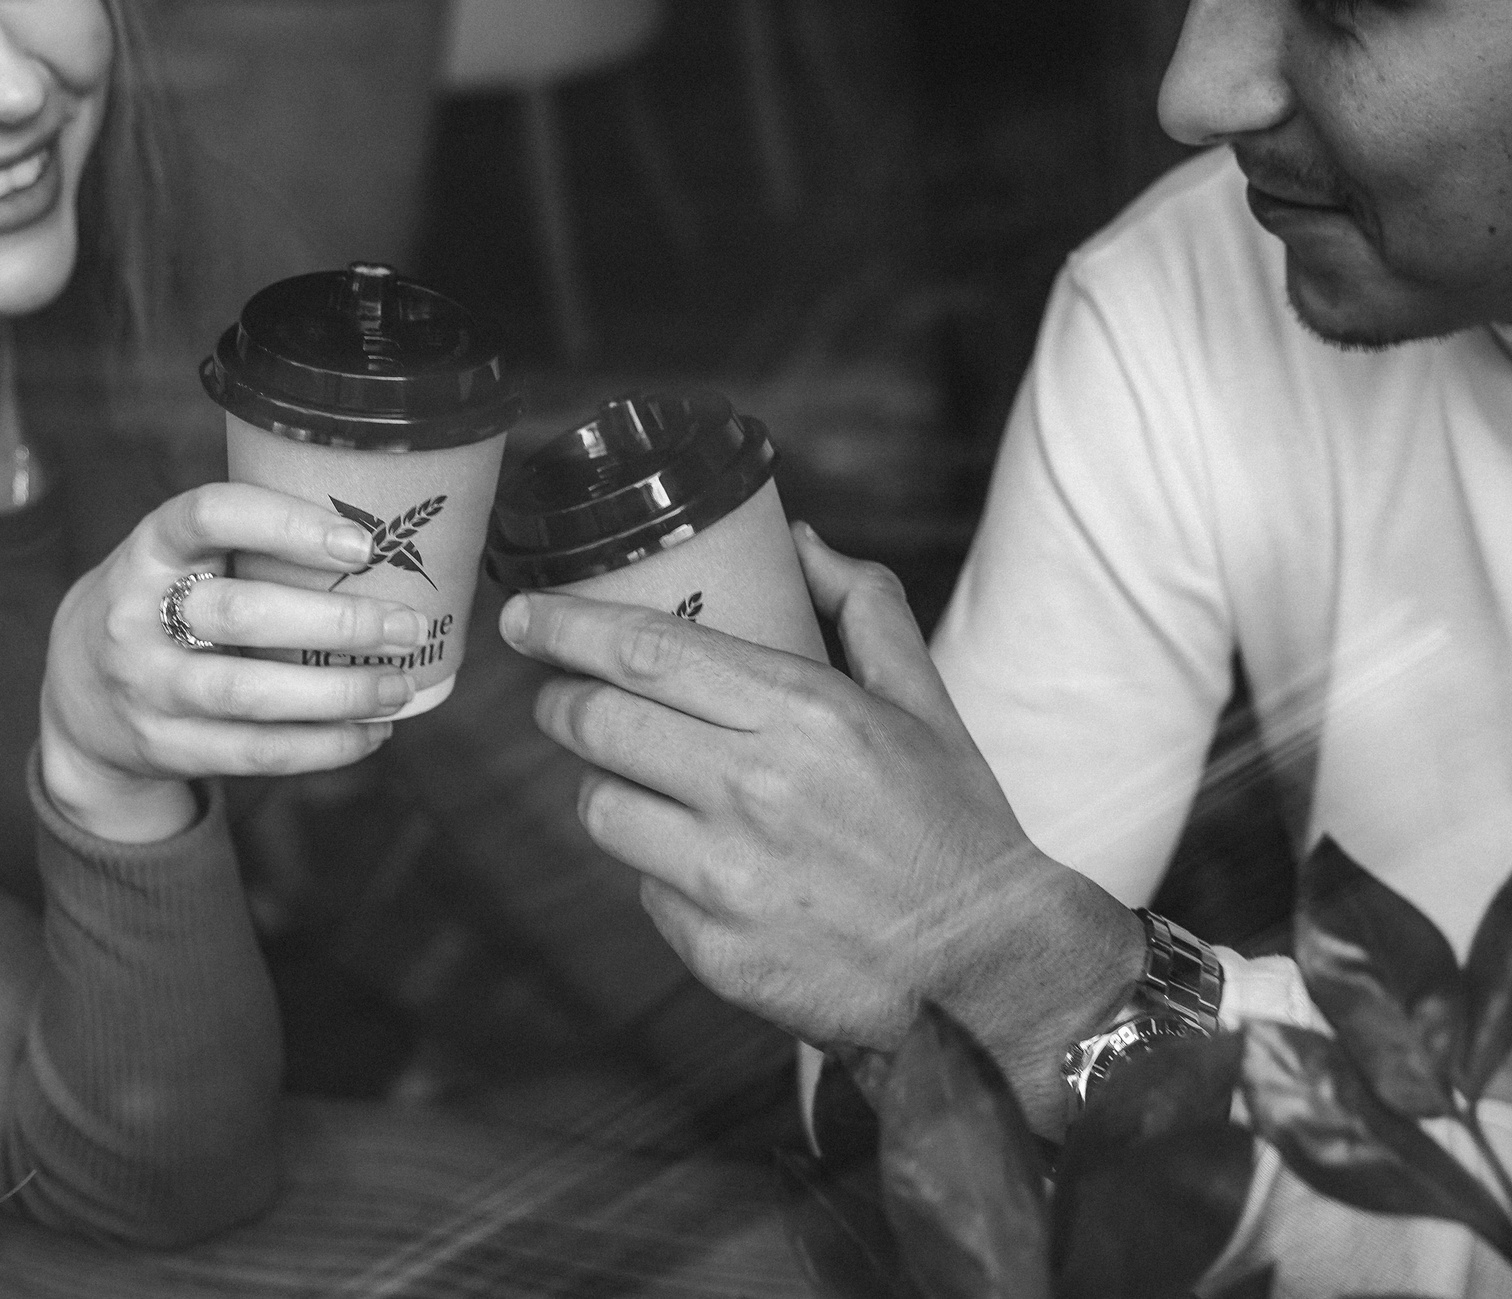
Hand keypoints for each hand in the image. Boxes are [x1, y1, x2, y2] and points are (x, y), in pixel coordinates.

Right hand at [41, 482, 423, 842]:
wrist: (75, 698)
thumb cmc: (161, 606)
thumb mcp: (176, 559)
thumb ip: (247, 546)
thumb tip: (384, 540)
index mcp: (149, 550)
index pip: (210, 515)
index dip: (287, 524)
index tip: (361, 543)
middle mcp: (137, 615)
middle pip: (243, 615)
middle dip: (339, 622)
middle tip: (408, 625)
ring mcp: (147, 687)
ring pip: (251, 694)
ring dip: (339, 694)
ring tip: (399, 686)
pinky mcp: (166, 746)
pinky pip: (255, 752)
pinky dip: (324, 747)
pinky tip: (371, 734)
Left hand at [502, 524, 1145, 1131]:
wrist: (987, 971)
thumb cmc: (953, 828)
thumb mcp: (926, 701)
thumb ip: (864, 607)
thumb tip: (802, 541)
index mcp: (803, 712)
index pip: (646, 651)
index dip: (567, 626)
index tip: (524, 614)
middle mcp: (755, 789)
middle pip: (598, 722)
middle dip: (559, 702)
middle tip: (560, 696)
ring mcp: (728, 876)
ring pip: (600, 808)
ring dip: (604, 786)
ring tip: (639, 781)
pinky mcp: (714, 950)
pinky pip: (642, 889)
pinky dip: (658, 870)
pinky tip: (704, 866)